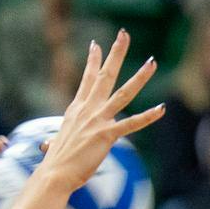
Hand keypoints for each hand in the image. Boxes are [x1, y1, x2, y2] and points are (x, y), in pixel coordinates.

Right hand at [30, 31, 163, 194]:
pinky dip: (148, 116)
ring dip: (140, 77)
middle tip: (124, 34)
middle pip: (105, 75)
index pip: (87, 79)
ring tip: (152, 62)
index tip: (96, 43)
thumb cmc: (55, 163)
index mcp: (77, 109)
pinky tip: (161, 109)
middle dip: (116, 53)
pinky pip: (132, 123)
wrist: (54, 174)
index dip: (93, 60)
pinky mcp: (107, 135)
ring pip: (123, 93)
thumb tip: (47, 145)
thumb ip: (55, 140)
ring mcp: (98, 120)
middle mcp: (88, 109)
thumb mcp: (57, 144)